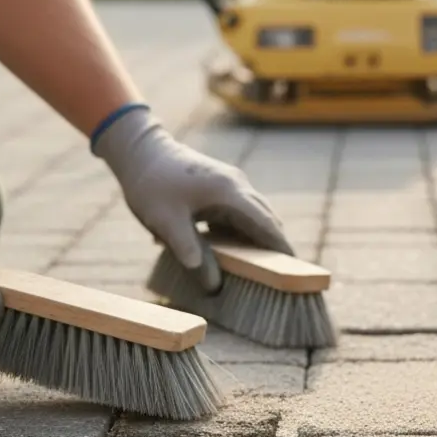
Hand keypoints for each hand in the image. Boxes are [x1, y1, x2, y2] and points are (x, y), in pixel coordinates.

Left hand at [92, 106, 292, 287]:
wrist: (139, 151)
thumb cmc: (151, 185)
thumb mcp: (166, 223)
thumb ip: (190, 253)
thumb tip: (212, 285)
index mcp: (230, 193)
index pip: (267, 224)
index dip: (282, 248)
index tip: (296, 270)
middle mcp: (237, 186)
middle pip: (267, 219)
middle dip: (275, 246)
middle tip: (281, 276)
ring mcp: (231, 183)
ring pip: (255, 214)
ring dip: (259, 238)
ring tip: (261, 268)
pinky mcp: (221, 186)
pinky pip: (242, 211)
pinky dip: (244, 230)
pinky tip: (234, 250)